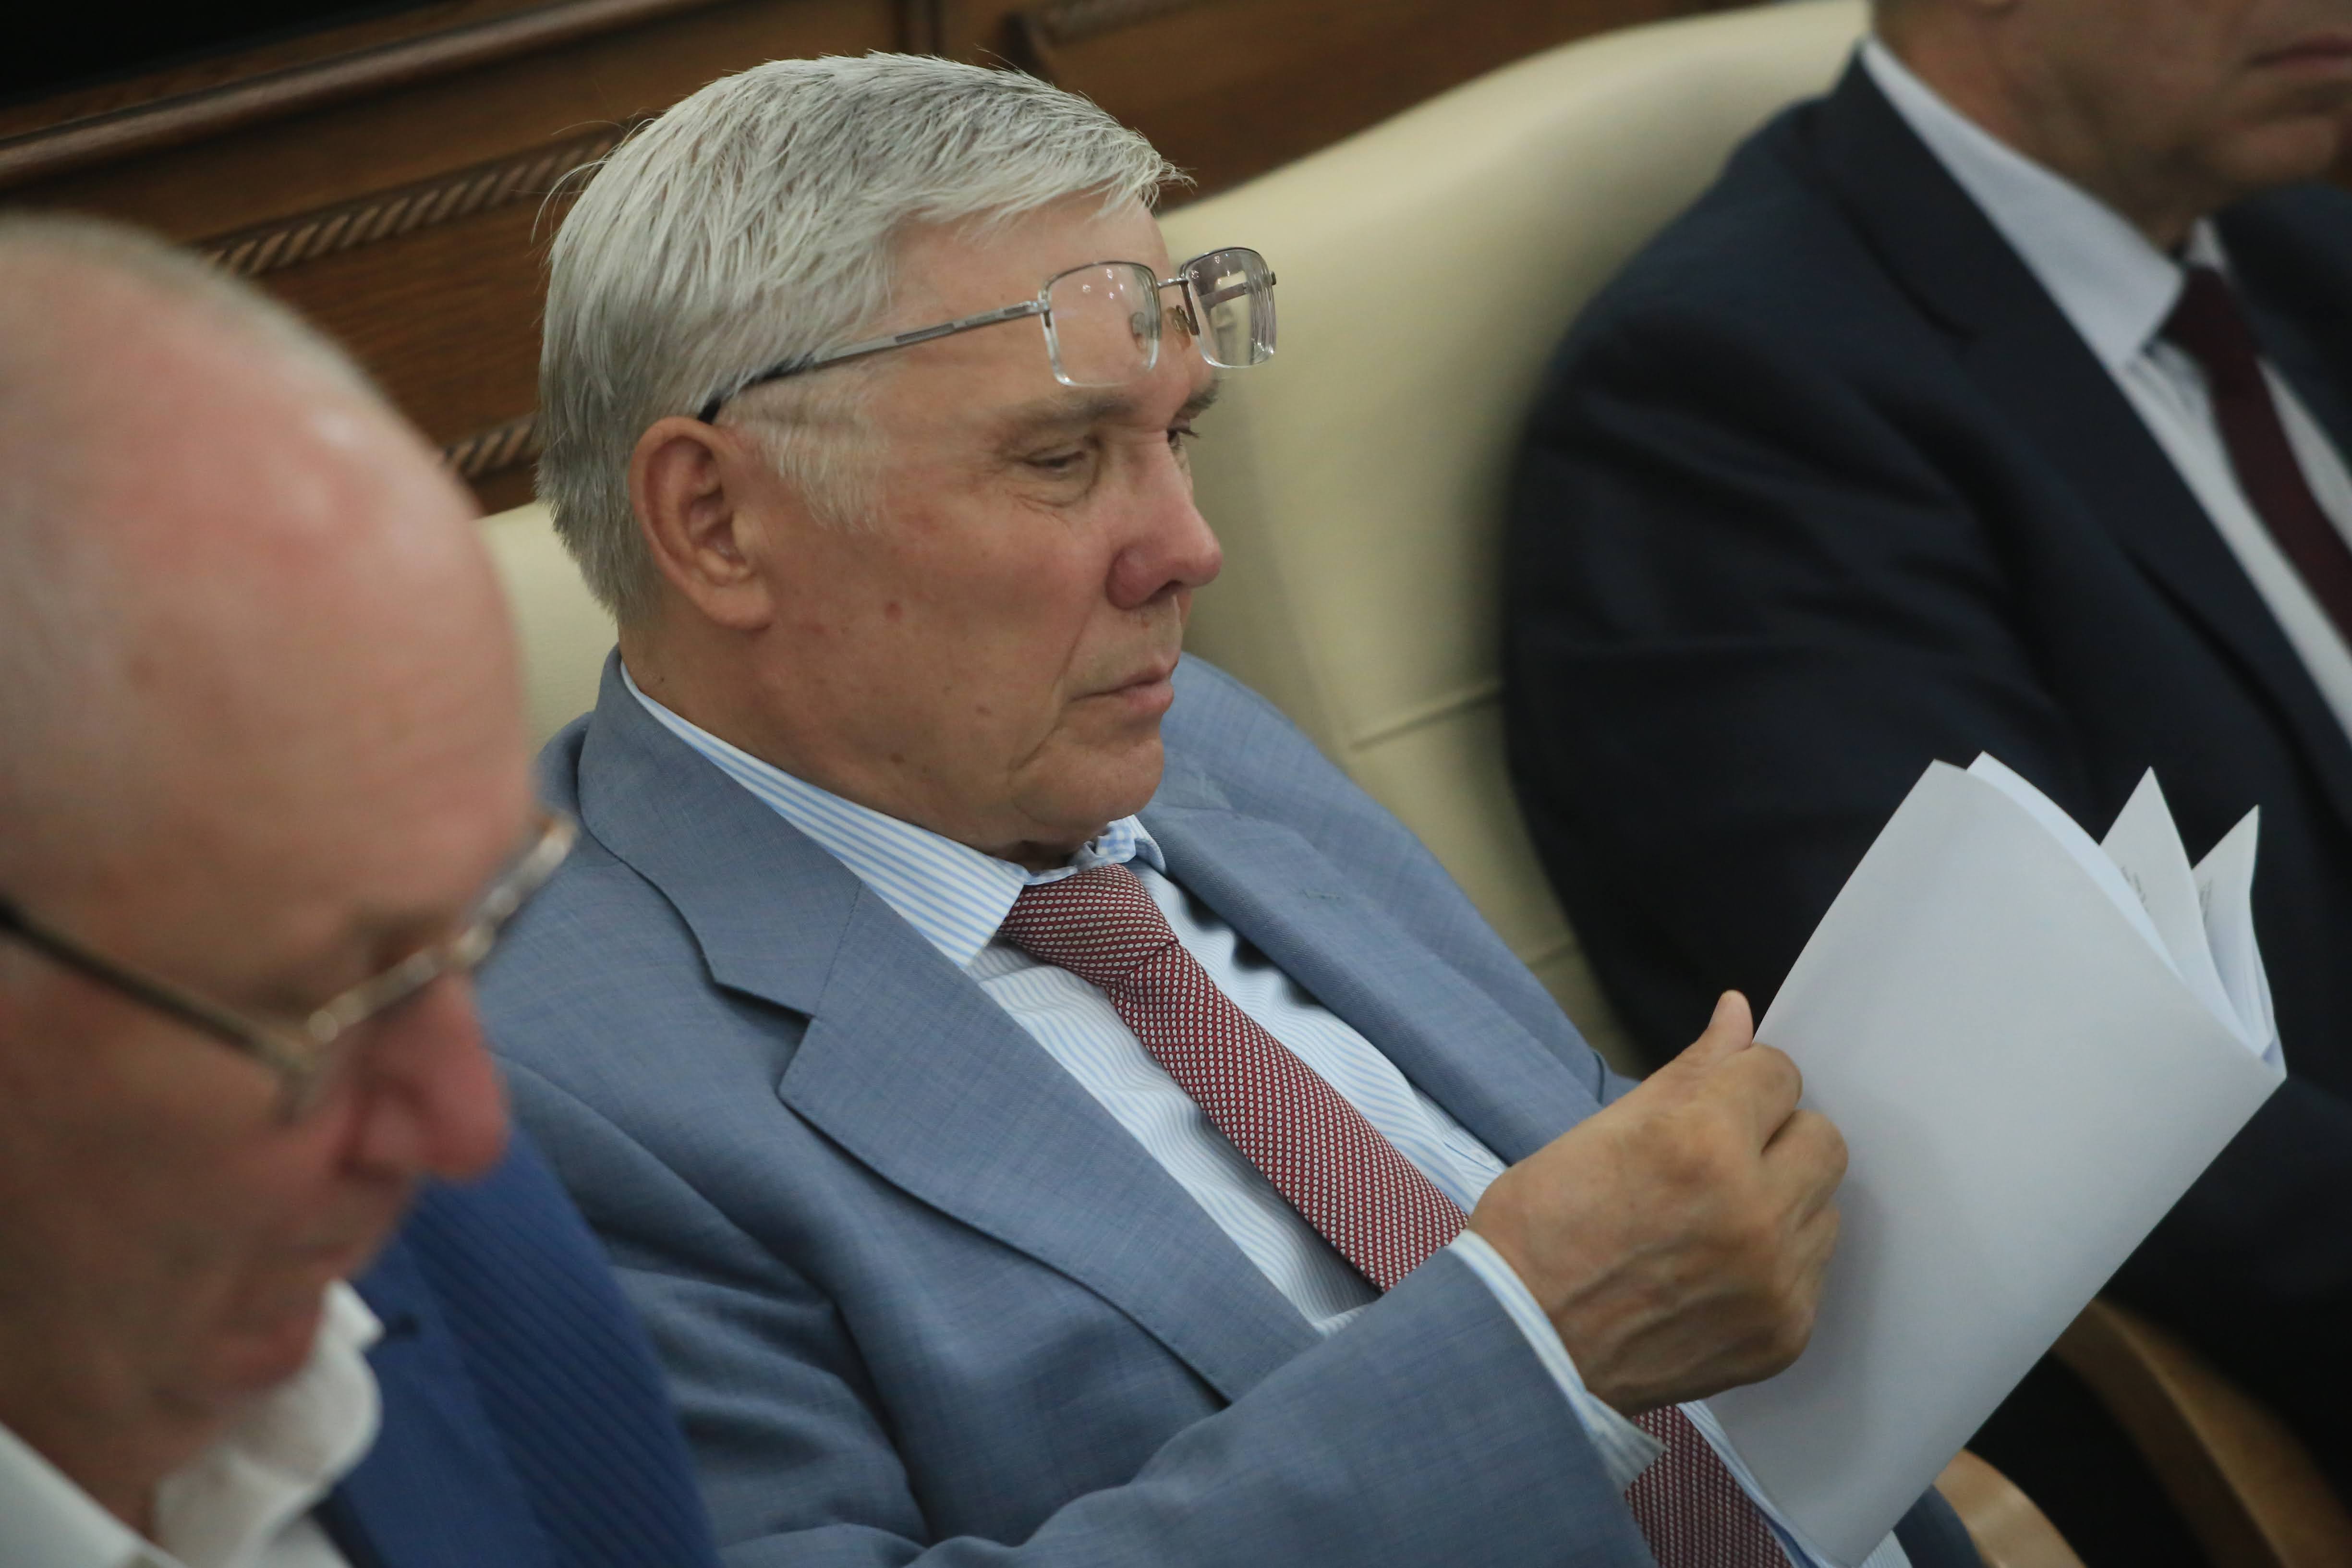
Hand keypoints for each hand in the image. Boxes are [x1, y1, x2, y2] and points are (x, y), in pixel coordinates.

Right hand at [1466, 991, 1844, 1415]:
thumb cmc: (1542, 1231)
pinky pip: (1811, 1272)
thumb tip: (1738, 1014)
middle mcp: (1753, 1210)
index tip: (1712, 1107)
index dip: (1741, 1084)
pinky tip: (1714, 1272)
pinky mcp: (1784, 1333)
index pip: (1778, 1073)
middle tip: (1716, 1163)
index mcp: (1701, 1142)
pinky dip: (1773, 1264)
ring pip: (1824, 1205)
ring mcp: (1775, 1280)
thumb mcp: (1600, 1130)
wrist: (1522, 1347)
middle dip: (1775, 1137)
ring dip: (1781, 1202)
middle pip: (1822, 1138)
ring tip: (1712, 1222)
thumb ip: (1688, 1073)